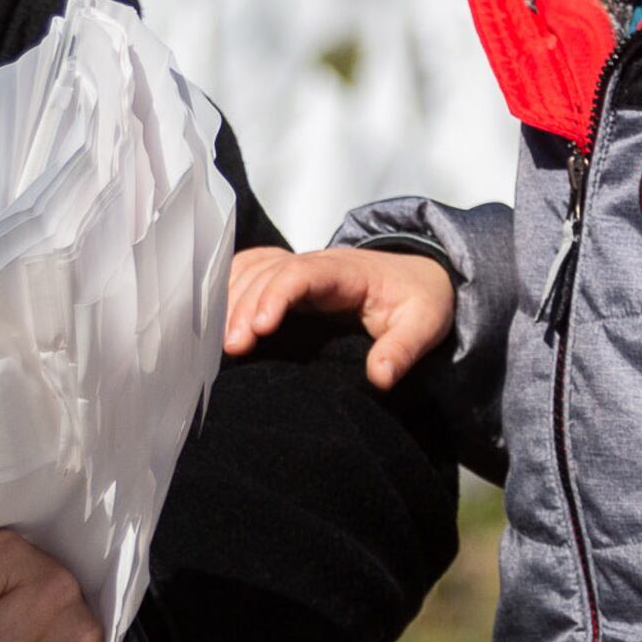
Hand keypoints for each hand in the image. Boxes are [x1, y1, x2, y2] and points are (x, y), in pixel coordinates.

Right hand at [224, 245, 454, 391]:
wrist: (417, 278)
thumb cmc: (417, 300)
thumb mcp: (423, 325)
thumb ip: (402, 350)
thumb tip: (380, 377)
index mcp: (345, 272)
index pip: (301, 273)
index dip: (276, 295)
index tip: (260, 327)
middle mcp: (315, 264)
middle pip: (267, 274)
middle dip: (244, 308)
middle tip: (232, 349)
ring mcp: (299, 269)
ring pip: (253, 273)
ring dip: (232, 303)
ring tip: (222, 344)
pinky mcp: (288, 279)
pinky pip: (249, 273)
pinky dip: (229, 290)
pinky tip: (218, 318)